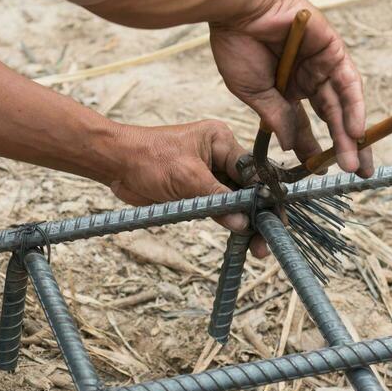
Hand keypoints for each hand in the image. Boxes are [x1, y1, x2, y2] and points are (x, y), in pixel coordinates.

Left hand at [103, 120, 268, 253]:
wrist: (116, 164)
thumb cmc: (147, 158)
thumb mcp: (186, 177)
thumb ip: (217, 200)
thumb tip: (243, 222)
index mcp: (221, 141)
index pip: (253, 171)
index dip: (265, 196)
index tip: (275, 220)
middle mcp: (219, 156)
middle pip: (248, 189)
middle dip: (259, 215)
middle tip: (268, 241)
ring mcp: (209, 175)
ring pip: (235, 202)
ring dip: (246, 224)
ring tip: (258, 249)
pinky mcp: (197, 192)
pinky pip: (220, 209)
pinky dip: (229, 223)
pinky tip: (242, 240)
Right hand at [208, 0, 372, 176]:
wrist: (237, 10)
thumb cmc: (237, 45)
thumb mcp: (254, 93)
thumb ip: (277, 118)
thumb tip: (291, 146)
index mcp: (287, 89)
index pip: (306, 124)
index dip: (314, 148)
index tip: (319, 171)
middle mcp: (308, 77)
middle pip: (332, 117)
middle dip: (343, 146)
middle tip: (353, 173)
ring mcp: (322, 63)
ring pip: (342, 104)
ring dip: (350, 134)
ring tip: (354, 162)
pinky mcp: (333, 48)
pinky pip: (348, 82)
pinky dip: (353, 106)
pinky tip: (354, 131)